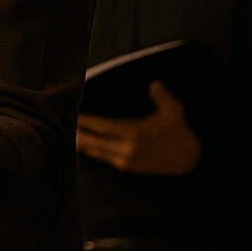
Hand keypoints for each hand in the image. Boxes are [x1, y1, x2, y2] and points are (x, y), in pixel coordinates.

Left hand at [76, 81, 200, 174]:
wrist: (190, 160)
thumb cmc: (179, 131)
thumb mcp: (174, 111)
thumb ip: (162, 96)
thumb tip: (155, 83)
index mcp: (135, 133)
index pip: (102, 126)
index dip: (85, 120)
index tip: (72, 112)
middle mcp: (127, 148)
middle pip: (93, 141)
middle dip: (76, 132)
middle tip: (60, 123)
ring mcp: (126, 160)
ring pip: (95, 151)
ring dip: (81, 143)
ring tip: (66, 133)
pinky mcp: (127, 167)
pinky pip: (103, 158)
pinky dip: (91, 151)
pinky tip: (81, 144)